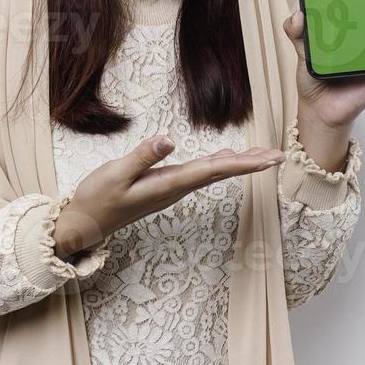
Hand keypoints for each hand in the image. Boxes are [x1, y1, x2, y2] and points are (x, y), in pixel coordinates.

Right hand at [52, 136, 285, 258]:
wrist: (84, 223)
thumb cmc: (97, 198)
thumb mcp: (116, 174)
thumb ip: (142, 157)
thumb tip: (169, 140)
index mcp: (168, 184)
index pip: (213, 171)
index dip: (243, 164)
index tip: (270, 160)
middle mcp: (174, 188)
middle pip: (220, 173)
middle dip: (250, 164)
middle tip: (280, 155)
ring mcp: (169, 188)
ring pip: (210, 173)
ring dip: (237, 164)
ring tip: (262, 156)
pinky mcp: (162, 186)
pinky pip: (197, 174)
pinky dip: (216, 164)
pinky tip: (225, 158)